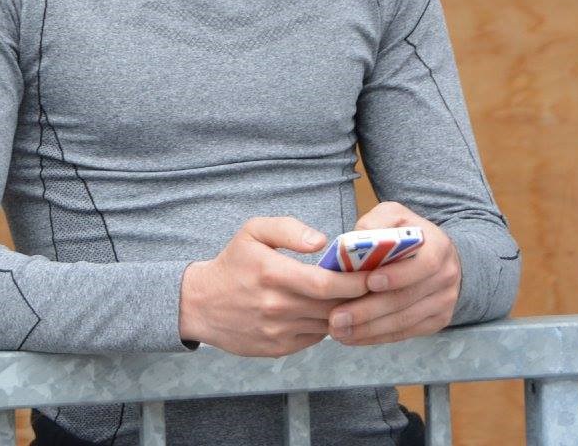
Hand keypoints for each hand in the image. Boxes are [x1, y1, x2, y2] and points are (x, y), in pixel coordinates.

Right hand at [179, 217, 371, 356]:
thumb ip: (288, 229)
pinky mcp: (278, 348)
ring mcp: (278, 330)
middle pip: (332, 306)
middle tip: (376, 286)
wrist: (200, 304)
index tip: (374, 273)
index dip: (355, 281)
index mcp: (273, 273)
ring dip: (344, 312)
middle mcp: (276, 306)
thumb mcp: (253, 231)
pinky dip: (324, 325)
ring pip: (327, 324)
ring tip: (356, 298)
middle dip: (358, 297)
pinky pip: (314, 338)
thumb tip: (322, 242)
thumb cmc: (232, 263)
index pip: (326, 283)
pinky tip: (326, 311)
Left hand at [329, 202, 460, 346]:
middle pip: (406, 299)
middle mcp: (446, 277)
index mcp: (438, 247)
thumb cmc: (407, 234)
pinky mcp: (436, 321)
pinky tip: (353, 337)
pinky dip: (377, 337)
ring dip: (368, 329)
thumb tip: (354, 241)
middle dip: (369, 310)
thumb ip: (376, 223)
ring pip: (404, 321)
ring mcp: (444, 302)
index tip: (369, 282)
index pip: (424, 265)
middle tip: (337, 317)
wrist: (437, 257)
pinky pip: (405, 333)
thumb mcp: (394, 216)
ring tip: (338, 331)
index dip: (397, 275)